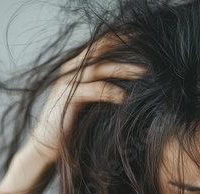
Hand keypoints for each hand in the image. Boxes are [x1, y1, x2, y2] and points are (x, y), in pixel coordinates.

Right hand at [25, 37, 145, 163]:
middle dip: (127, 49)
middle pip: (102, 51)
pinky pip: (94, 89)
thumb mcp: (92, 104)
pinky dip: (111, 91)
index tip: (146, 40)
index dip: (122, 39)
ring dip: (125, 70)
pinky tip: (126, 97)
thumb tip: (134, 85)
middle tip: (152, 52)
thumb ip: (104, 89)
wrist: (46, 148)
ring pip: (99, 68)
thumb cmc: (73, 128)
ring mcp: (67, 82)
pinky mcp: (67, 98)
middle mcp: (71, 70)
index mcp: (77, 68)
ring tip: (146, 74)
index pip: (101, 46)